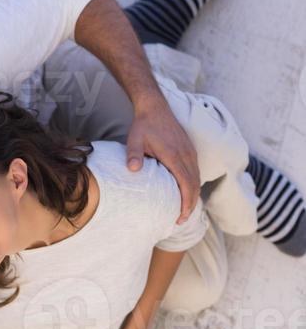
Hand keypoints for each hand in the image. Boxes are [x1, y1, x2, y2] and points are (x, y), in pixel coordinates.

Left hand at [126, 98, 199, 224]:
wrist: (154, 107)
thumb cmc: (144, 125)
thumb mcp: (134, 139)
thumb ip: (133, 155)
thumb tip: (132, 169)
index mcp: (174, 155)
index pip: (186, 184)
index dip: (185, 203)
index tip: (180, 217)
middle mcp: (186, 155)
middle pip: (194, 186)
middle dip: (190, 205)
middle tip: (180, 221)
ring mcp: (190, 152)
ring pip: (197, 179)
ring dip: (193, 196)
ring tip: (184, 211)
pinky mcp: (189, 150)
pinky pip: (195, 172)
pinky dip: (193, 186)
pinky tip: (186, 193)